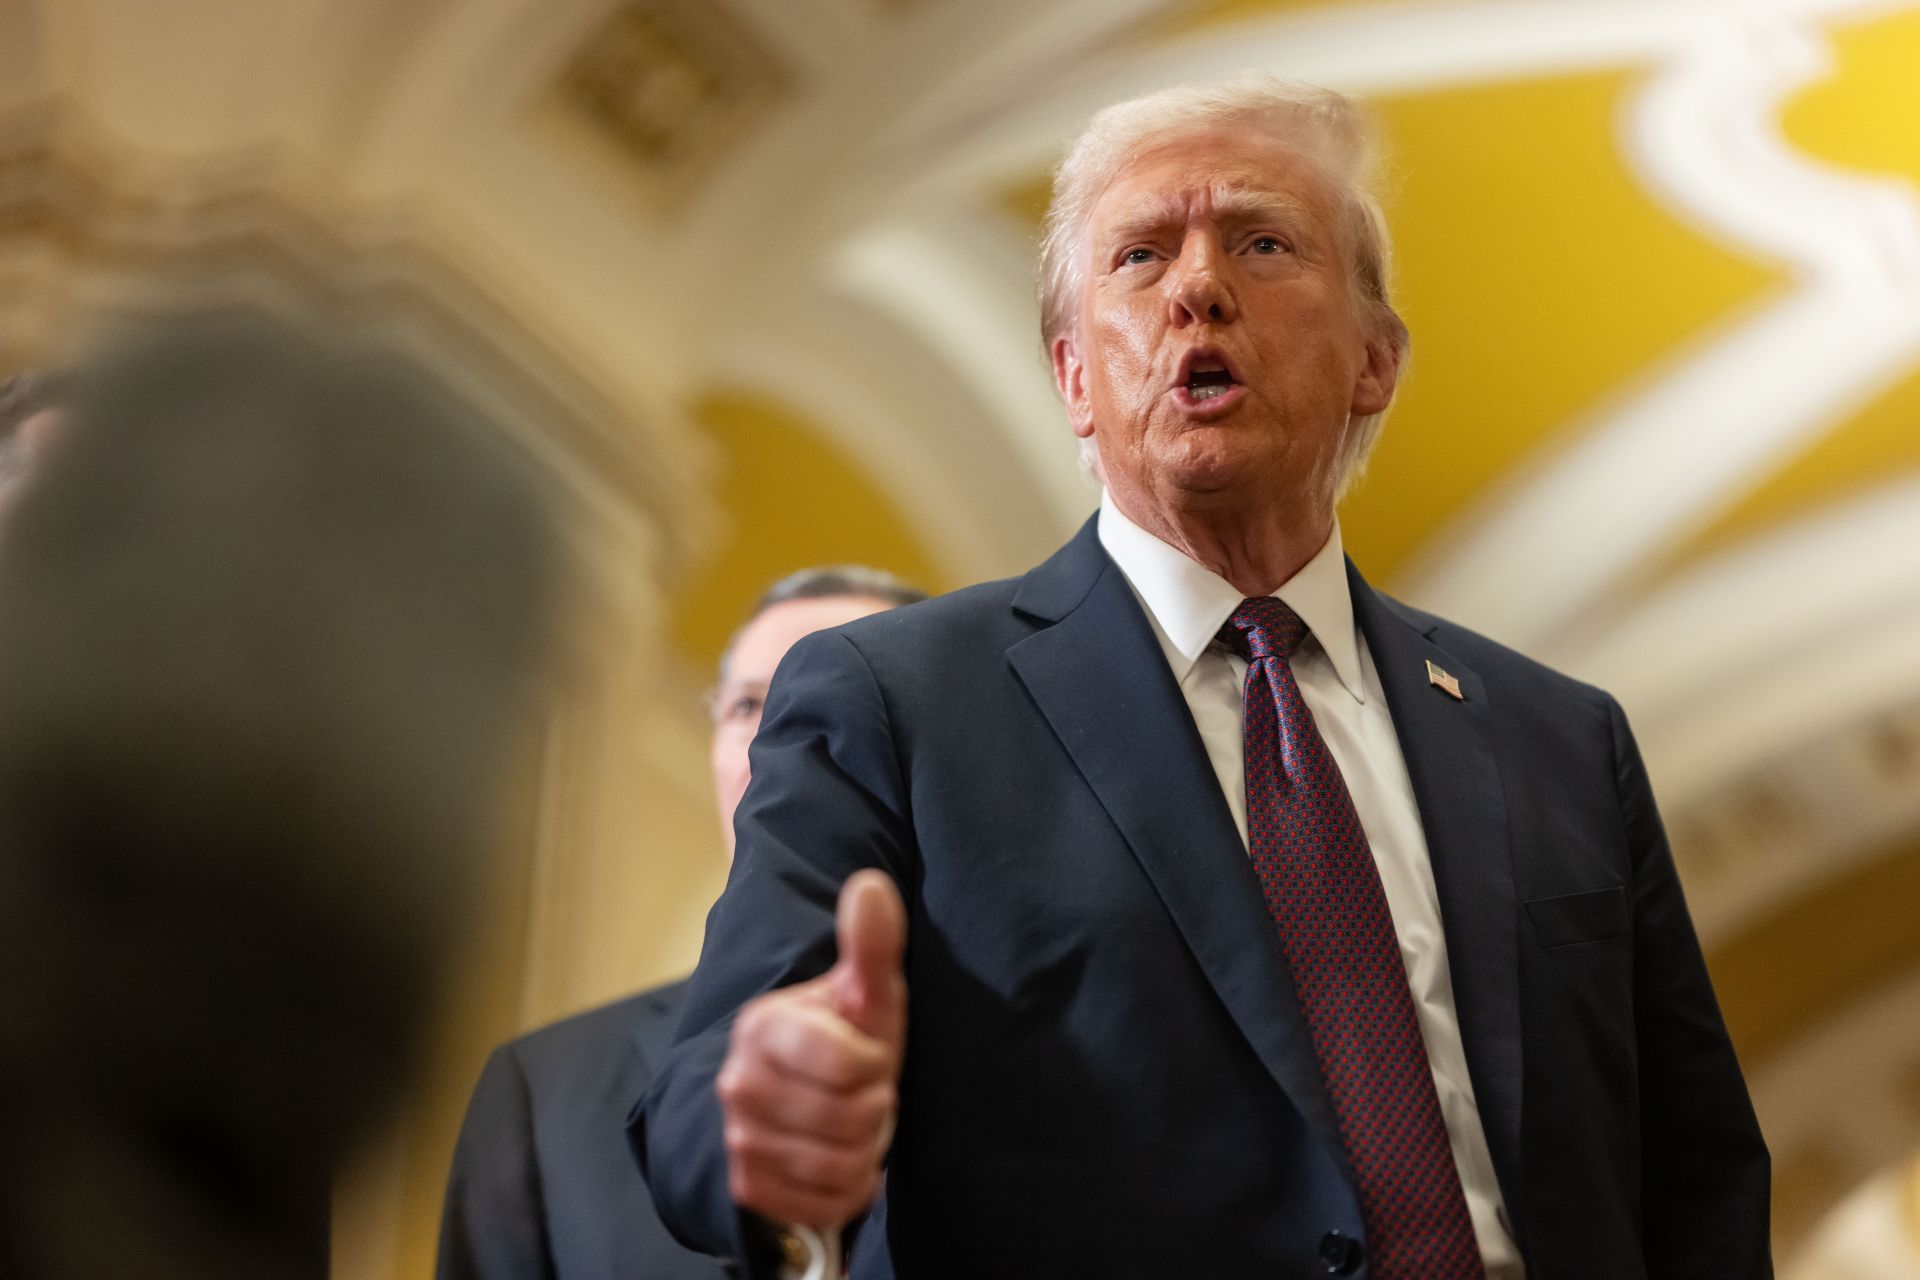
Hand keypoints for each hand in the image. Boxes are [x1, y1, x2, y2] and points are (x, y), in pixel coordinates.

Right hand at [717, 870, 906, 1226]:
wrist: (801, 1100)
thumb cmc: (844, 1040)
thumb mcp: (865, 993)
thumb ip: (872, 942)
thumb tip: (871, 884)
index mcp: (763, 1025)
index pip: (849, 1064)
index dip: (876, 1064)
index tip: (868, 1054)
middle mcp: (738, 1082)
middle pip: (853, 1117)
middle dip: (875, 1108)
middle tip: (862, 1093)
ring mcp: (738, 1137)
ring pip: (842, 1164)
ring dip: (864, 1150)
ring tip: (851, 1125)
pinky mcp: (748, 1187)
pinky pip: (826, 1202)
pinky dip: (847, 1188)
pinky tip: (837, 1158)